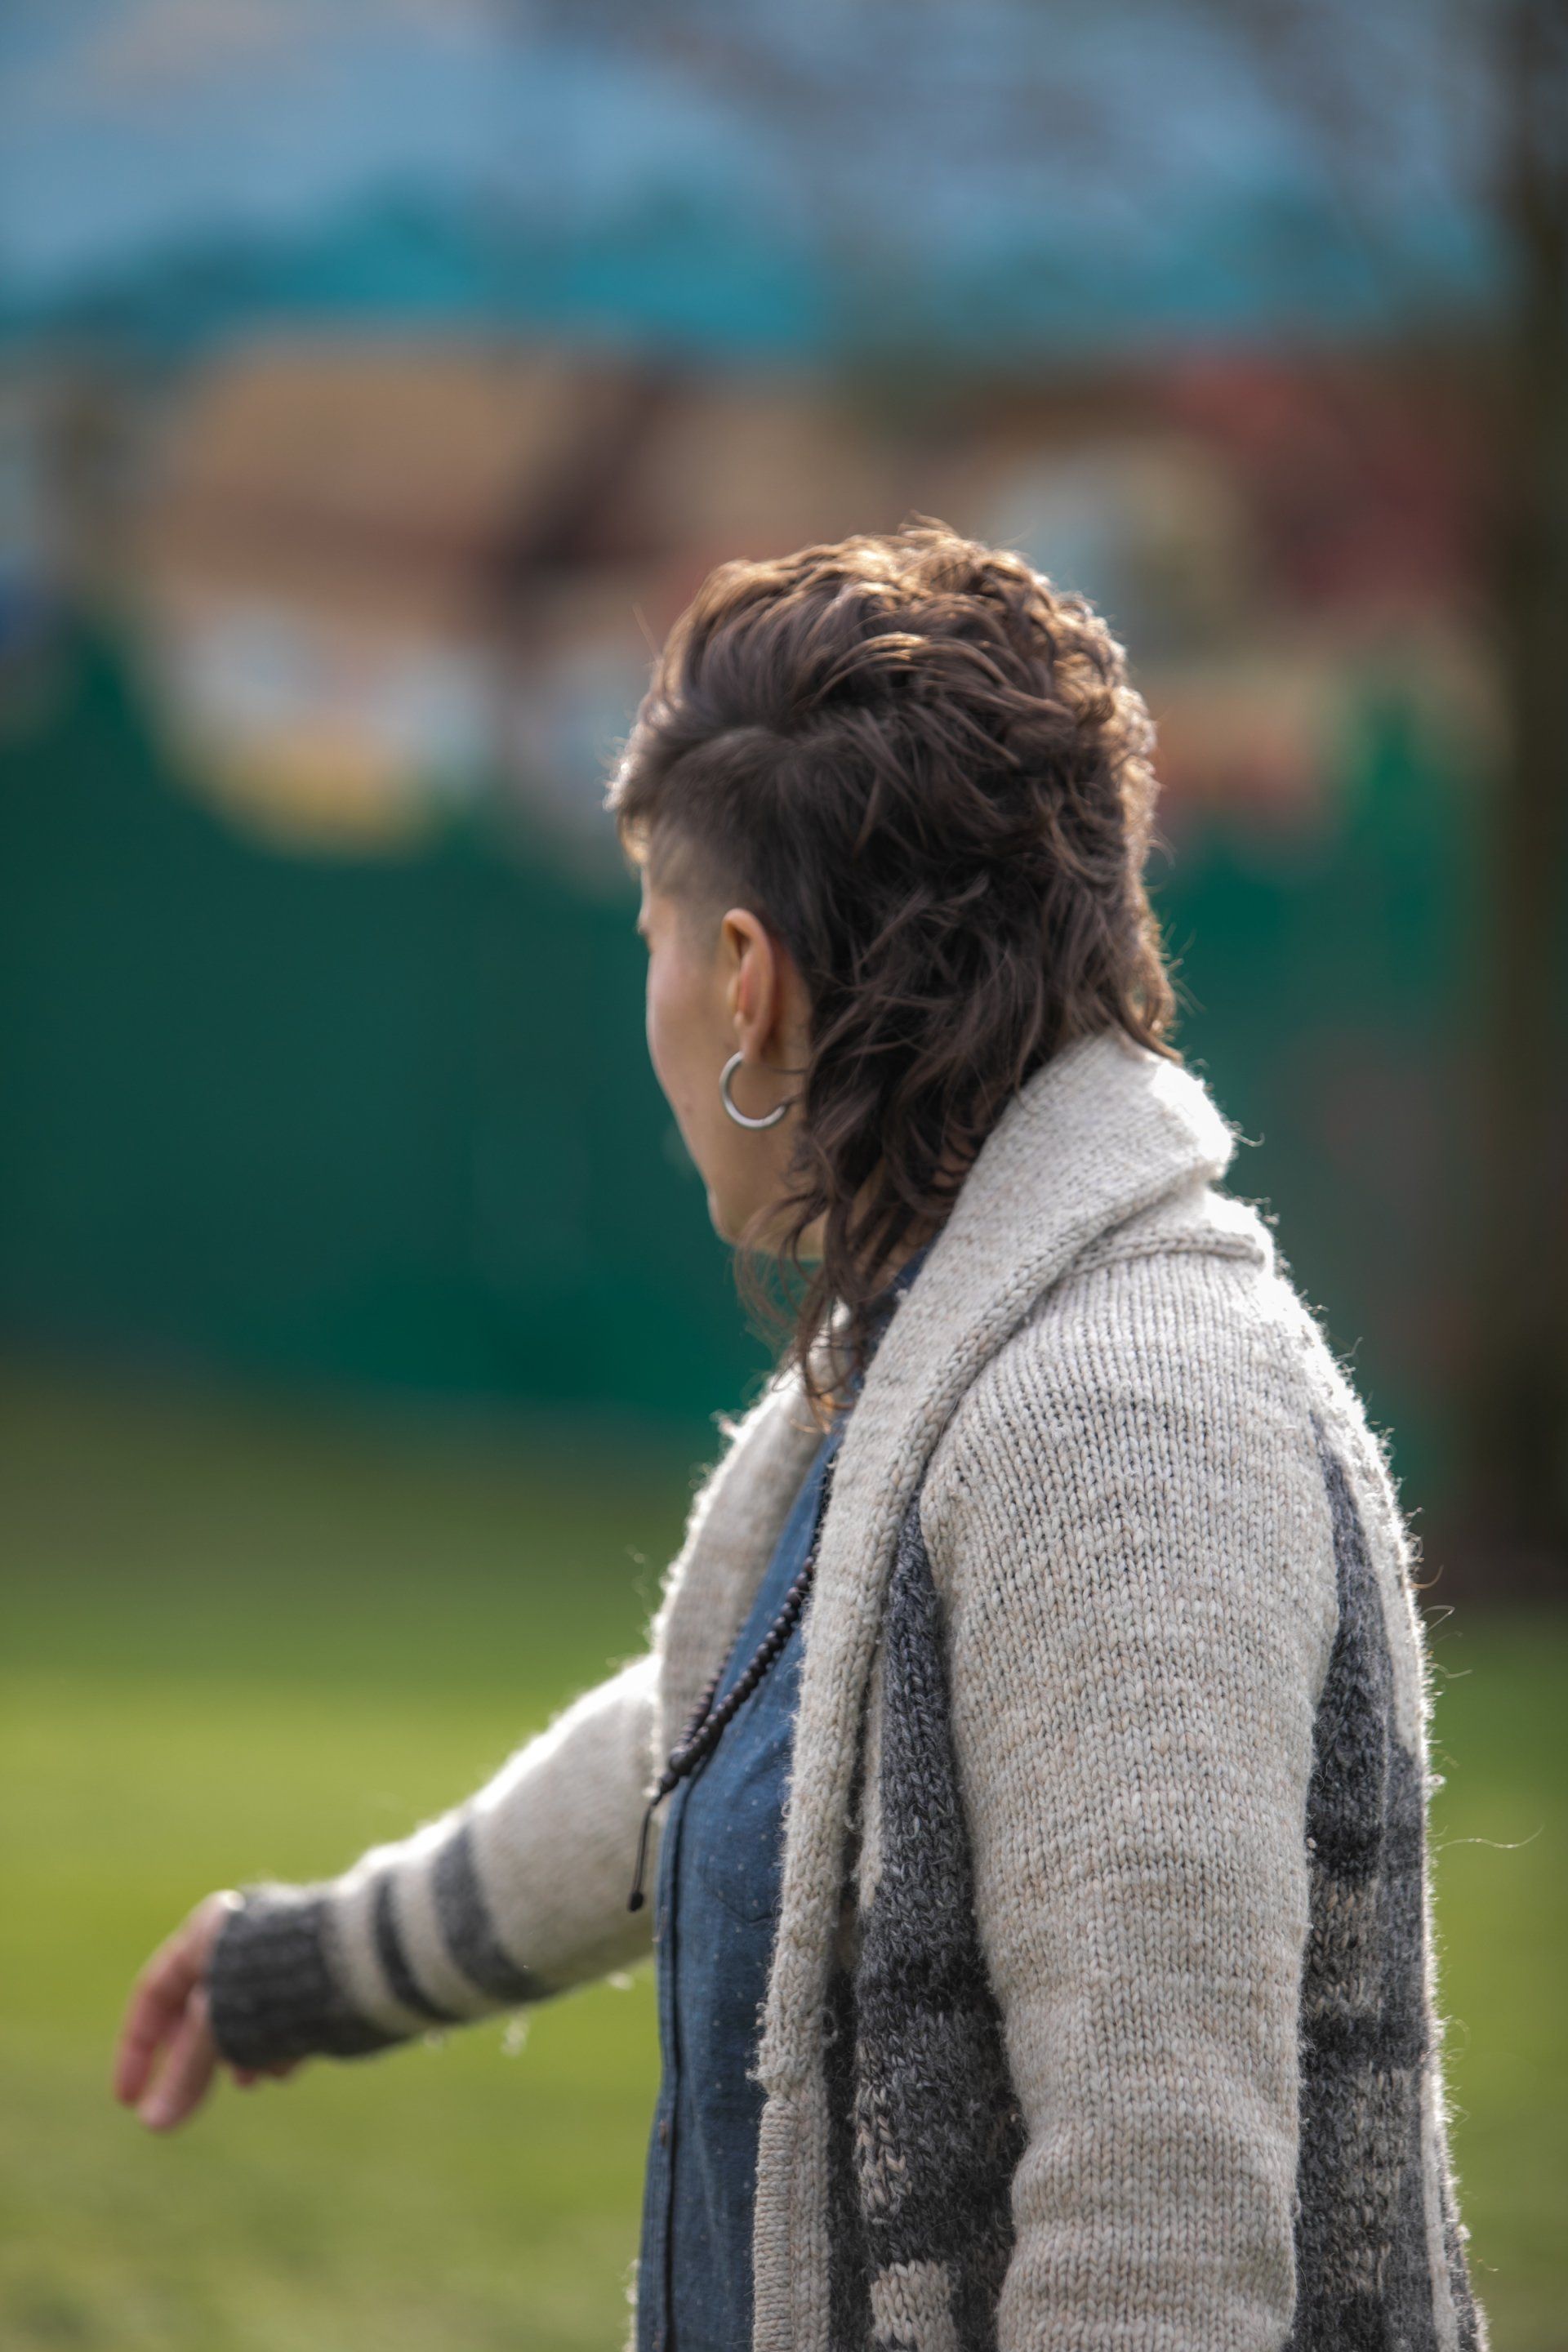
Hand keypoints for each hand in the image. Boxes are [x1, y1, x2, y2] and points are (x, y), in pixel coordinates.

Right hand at [113, 1889, 299, 2129]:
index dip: (137, 2047)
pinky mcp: (315, 1978)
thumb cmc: (280, 1983)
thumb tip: (154, 2124)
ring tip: (250, 2083)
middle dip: (191, 2062)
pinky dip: (273, 2049)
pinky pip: (280, 2020)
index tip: (129, 2101)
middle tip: (181, 2109)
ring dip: (236, 2059)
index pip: (154, 1991)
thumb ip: (183, 2073)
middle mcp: (242, 1939)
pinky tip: (284, 2071)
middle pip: (197, 2009)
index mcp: (208, 1931)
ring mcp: (280, 1957)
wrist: (364, 1963)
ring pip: (241, 2019)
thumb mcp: (217, 2028)